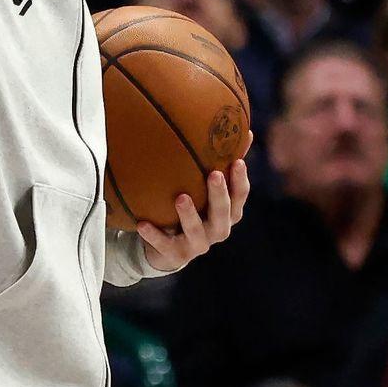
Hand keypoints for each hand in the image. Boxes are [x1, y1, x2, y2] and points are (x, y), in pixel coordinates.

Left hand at [137, 152, 251, 272]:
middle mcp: (217, 230)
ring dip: (189, 215)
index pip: (240, 197)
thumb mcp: (207, 189)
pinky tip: (142, 224)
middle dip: (219, 195)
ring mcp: (197, 245)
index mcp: (228, 213)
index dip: (240, 180)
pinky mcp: (175, 255)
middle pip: (222, 214)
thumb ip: (224, 163)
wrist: (168, 249)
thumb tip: (245, 130)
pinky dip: (153, 235)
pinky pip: (163, 245)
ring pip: (196, 232)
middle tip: (213, 174)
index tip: (237, 162)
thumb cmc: (194, 209)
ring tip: (180, 198)